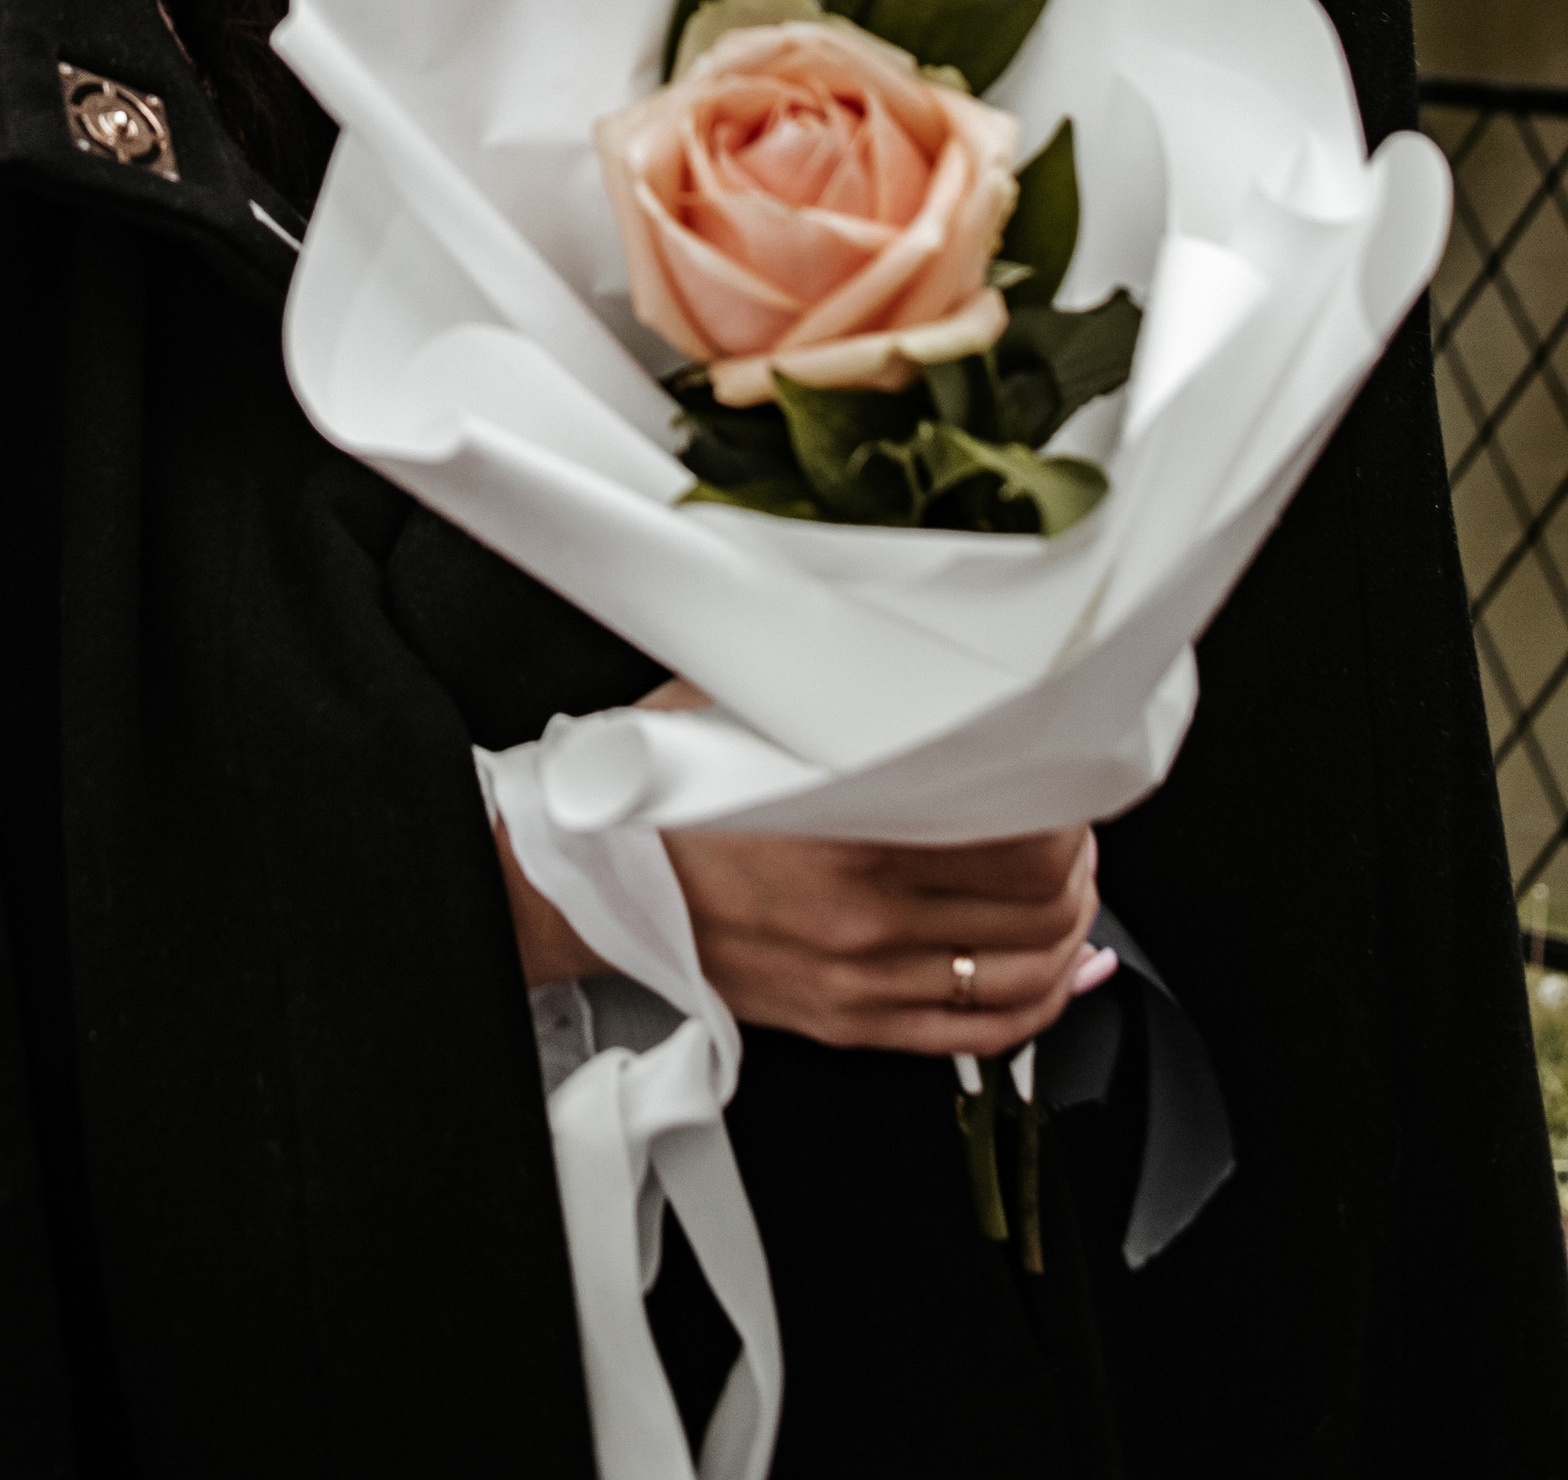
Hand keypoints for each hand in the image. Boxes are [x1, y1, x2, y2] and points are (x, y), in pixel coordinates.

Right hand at [636, 678, 1109, 1053]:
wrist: (595, 885)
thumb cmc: (657, 790)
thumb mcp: (739, 701)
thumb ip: (828, 682)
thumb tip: (903, 638)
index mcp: (846, 831)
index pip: (1014, 832)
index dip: (1063, 802)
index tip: (1062, 769)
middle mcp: (864, 918)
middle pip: (1035, 902)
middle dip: (1075, 858)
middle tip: (1071, 819)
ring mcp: (863, 980)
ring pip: (1024, 971)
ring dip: (1068, 924)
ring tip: (1069, 882)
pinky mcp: (853, 1021)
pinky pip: (980, 1033)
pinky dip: (1041, 1002)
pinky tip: (1060, 969)